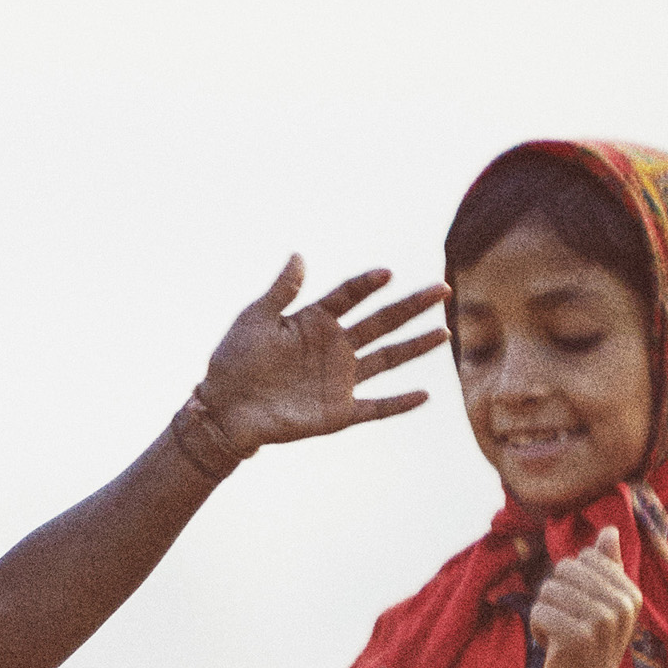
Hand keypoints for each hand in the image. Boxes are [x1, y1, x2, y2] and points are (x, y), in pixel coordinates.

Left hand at [183, 258, 447, 466]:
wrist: (224, 410)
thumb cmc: (234, 361)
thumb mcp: (255, 319)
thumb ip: (282, 290)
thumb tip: (299, 255)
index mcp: (315, 321)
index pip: (349, 296)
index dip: (367, 284)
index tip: (386, 274)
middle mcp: (334, 347)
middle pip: (380, 321)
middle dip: (411, 306)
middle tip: (441, 289)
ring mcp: (339, 379)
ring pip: (387, 359)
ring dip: (415, 346)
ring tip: (443, 332)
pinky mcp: (339, 412)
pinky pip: (376, 407)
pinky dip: (399, 403)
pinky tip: (425, 394)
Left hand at [530, 530, 645, 667]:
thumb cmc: (592, 648)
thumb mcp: (606, 606)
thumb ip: (608, 567)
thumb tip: (609, 529)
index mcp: (630, 592)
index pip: (582, 558)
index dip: (571, 583)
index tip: (582, 611)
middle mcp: (621, 604)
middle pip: (562, 571)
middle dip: (555, 598)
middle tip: (569, 626)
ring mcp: (601, 621)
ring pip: (547, 590)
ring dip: (545, 615)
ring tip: (561, 638)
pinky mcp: (577, 637)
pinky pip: (538, 612)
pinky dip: (537, 630)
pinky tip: (553, 649)